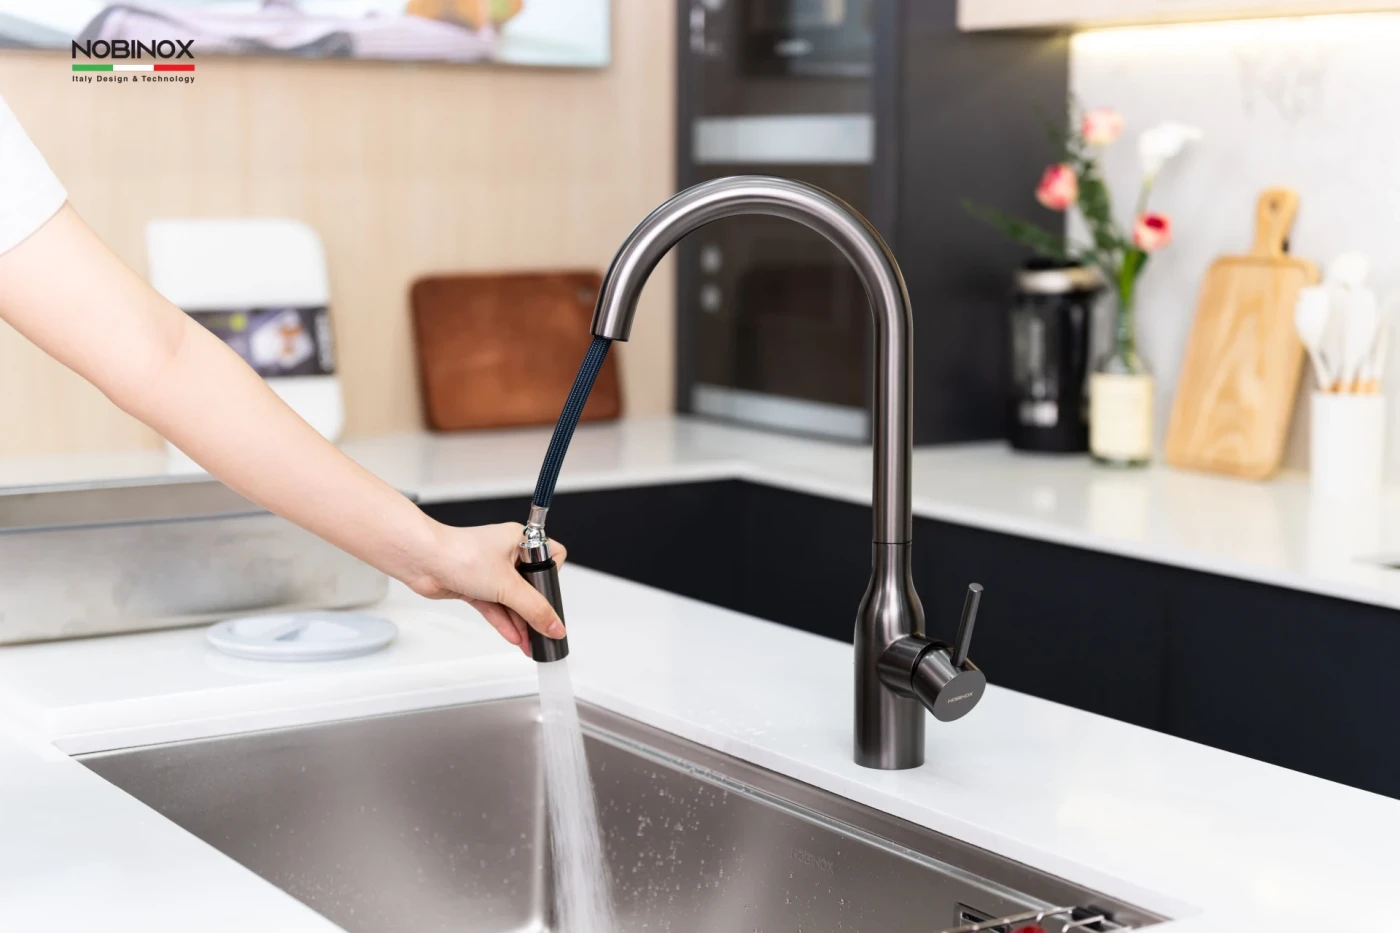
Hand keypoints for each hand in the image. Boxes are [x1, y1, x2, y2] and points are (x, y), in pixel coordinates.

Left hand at [409, 521, 567, 655]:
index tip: (550, 598)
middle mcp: (506, 554)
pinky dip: (504, 622)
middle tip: (543, 630)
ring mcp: (489, 571)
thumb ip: (535, 609)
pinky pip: (496, 607)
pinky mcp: (475, 586)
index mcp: (520, 540)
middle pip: (531, 586)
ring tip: (530, 644)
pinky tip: (514, 637)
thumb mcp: (507, 585)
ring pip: (512, 600)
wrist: (422, 561)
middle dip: (535, 609)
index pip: (551, 557)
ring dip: (520, 622)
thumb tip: (556, 626)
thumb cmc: (460, 554)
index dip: (552, 577)